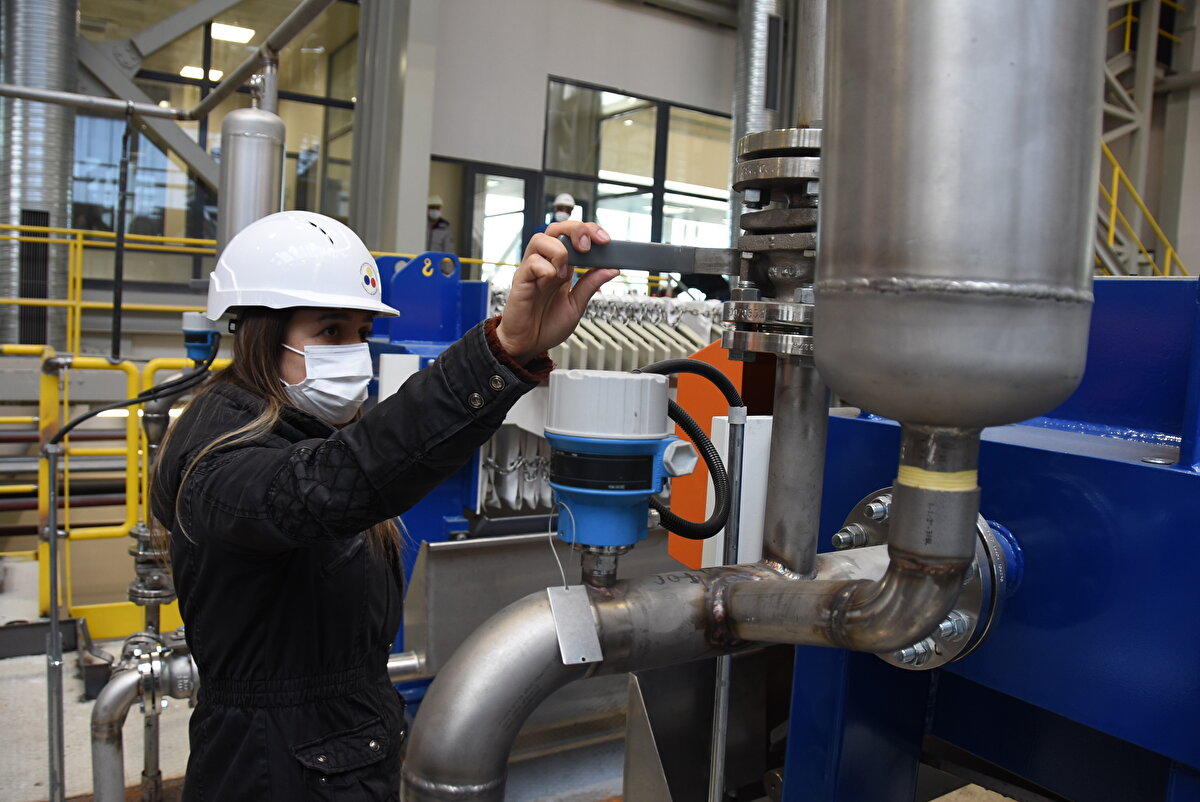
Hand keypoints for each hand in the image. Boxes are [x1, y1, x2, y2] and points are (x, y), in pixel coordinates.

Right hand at [496, 222, 617, 363]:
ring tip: (563, 273)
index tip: (605, 240)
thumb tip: (612, 268)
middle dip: (576, 230)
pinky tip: (549, 281)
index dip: (589, 231)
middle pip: (556, 229)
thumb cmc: (547, 325)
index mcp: (561, 266)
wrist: (528, 345)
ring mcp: (532, 270)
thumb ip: (590, 285)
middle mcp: (546, 263)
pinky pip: (531, 262)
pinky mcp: (521, 280)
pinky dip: (545, 268)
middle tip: (588, 246)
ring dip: (559, 251)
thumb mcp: (577, 305)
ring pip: (541, 239)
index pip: (572, 236)